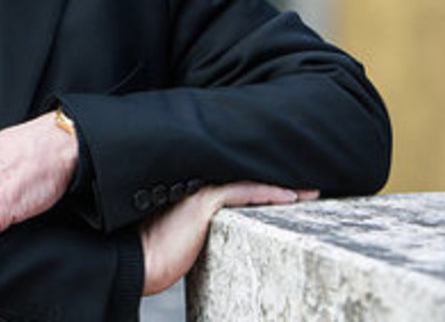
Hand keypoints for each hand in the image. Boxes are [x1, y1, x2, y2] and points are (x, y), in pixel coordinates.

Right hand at [140, 182, 317, 294]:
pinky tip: (292, 197)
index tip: (287, 191)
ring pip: (247, 184)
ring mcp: (198, 195)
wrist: (135, 262)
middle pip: (242, 182)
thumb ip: (196, 230)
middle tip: (306, 188)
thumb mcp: (178, 239)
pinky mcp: (202, 203)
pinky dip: (269, 193)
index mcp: (190, 198)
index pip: (233, 187)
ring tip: (309, 192)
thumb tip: (210, 238)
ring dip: (279, 188)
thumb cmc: (151, 257)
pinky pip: (244, 192)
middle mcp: (194, 190)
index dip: (261, 188)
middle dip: (273, 183)